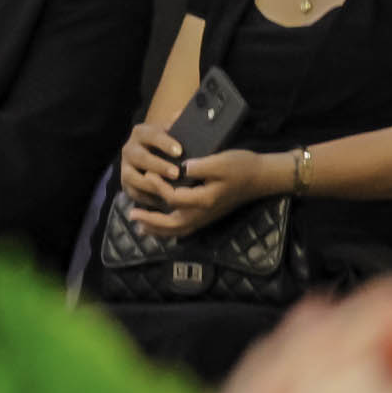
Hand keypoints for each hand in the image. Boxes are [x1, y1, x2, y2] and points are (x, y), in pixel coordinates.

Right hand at [119, 121, 183, 207]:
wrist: (147, 157)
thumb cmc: (166, 144)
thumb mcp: (171, 132)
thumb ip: (178, 124)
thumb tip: (183, 114)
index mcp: (141, 133)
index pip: (151, 135)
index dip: (164, 143)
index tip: (179, 151)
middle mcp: (129, 149)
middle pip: (141, 157)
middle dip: (158, 166)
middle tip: (176, 173)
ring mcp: (125, 168)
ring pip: (134, 177)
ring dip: (151, 184)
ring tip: (169, 190)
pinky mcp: (125, 184)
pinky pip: (135, 193)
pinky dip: (148, 198)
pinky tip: (162, 201)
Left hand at [127, 148, 272, 238]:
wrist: (260, 178)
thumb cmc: (241, 166)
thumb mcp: (220, 161)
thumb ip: (198, 166)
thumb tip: (179, 169)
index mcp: (203, 200)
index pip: (172, 198)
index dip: (158, 186)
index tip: (148, 173)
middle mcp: (202, 213)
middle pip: (171, 224)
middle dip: (150, 220)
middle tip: (131, 214)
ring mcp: (206, 218)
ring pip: (177, 230)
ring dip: (157, 229)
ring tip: (140, 226)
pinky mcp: (208, 216)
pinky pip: (185, 229)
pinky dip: (170, 230)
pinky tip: (162, 226)